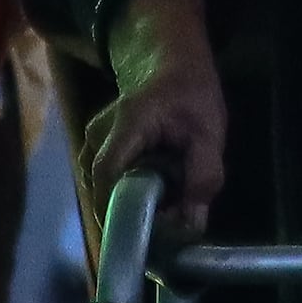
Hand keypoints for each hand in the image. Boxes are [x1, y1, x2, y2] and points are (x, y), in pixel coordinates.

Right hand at [83, 0, 229, 229]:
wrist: (170, 68)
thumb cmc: (191, 96)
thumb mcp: (210, 131)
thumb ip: (204, 175)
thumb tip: (191, 225)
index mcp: (127, 122)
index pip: (107, 171)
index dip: (116, 207)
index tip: (139, 234)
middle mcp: (98, 133)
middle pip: (103, 186)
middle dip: (129, 214)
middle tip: (163, 232)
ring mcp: (91, 142)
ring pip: (104, 187)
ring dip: (130, 205)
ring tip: (164, 213)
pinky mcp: (95, 151)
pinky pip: (107, 182)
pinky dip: (128, 195)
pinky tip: (155, 198)